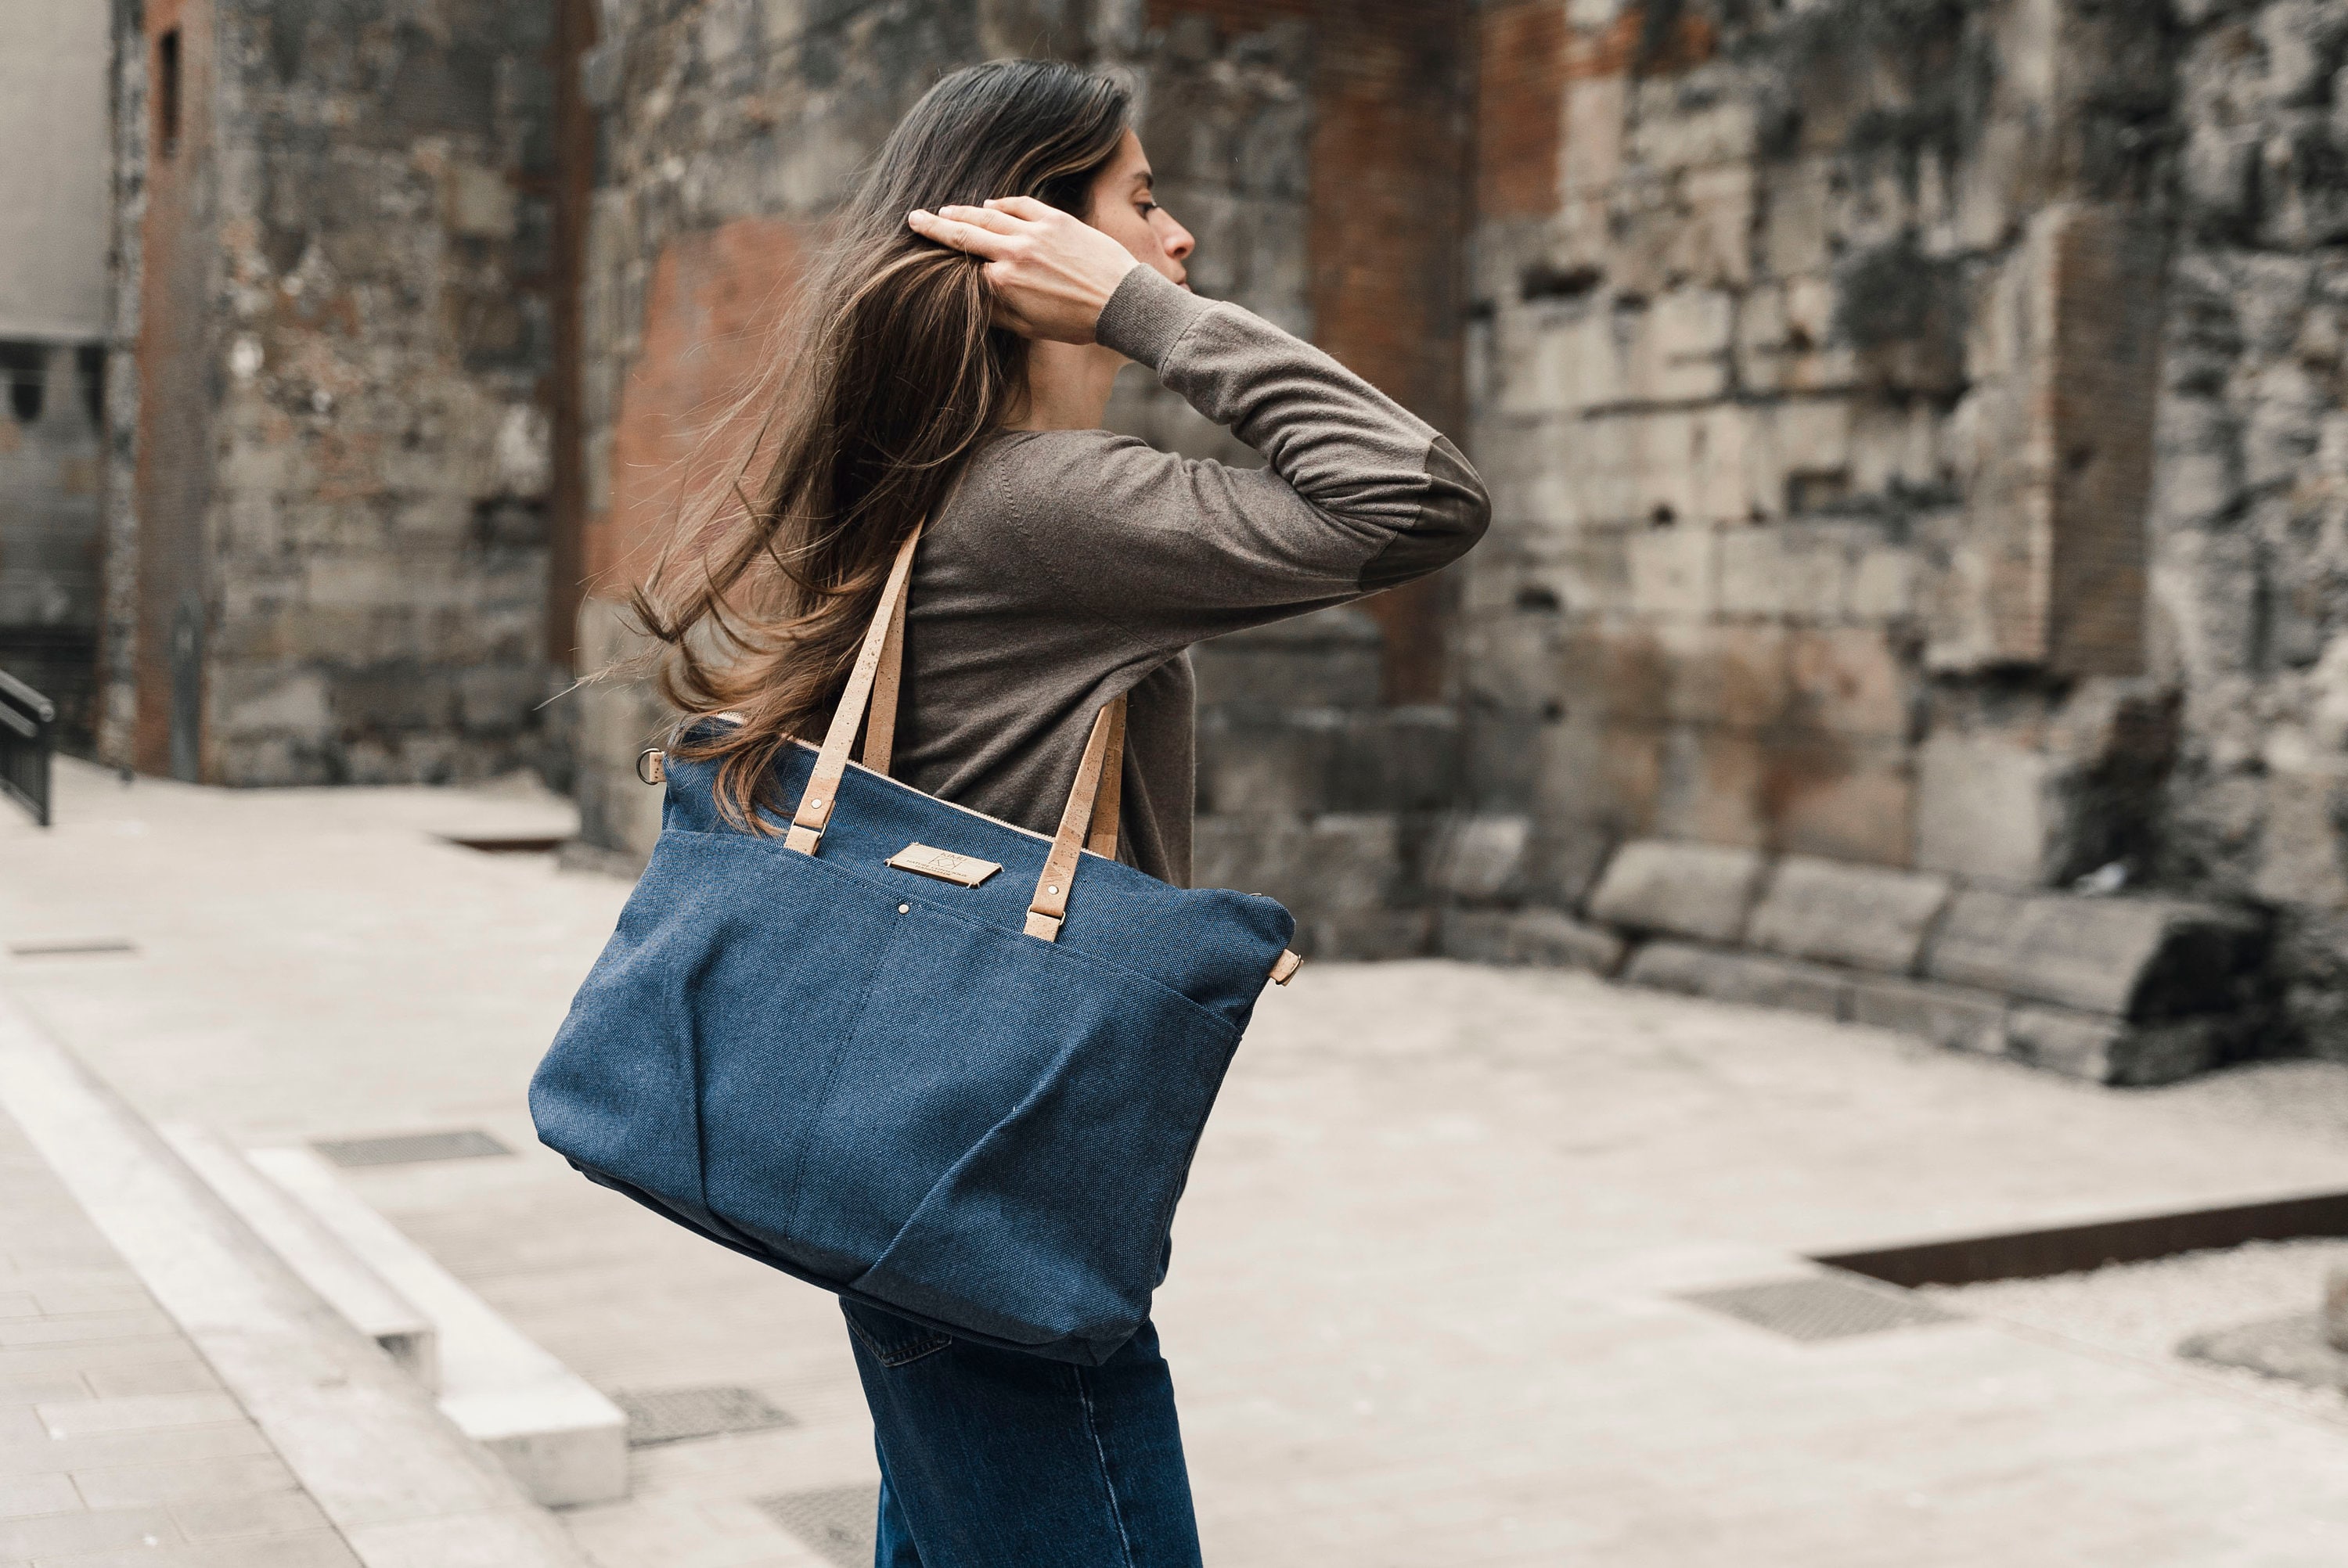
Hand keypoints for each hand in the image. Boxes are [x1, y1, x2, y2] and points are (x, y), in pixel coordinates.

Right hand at [908, 197, 1139, 343]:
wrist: (1122, 303)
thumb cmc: (1076, 323)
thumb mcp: (1030, 328)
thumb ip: (997, 312)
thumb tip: (972, 300)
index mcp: (1003, 283)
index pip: (963, 268)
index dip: (944, 263)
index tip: (926, 259)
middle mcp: (1013, 253)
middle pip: (963, 234)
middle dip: (934, 226)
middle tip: (914, 218)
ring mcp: (1034, 232)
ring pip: (987, 215)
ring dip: (963, 211)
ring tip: (943, 209)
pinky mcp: (1056, 219)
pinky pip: (1019, 205)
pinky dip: (1001, 203)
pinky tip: (989, 203)